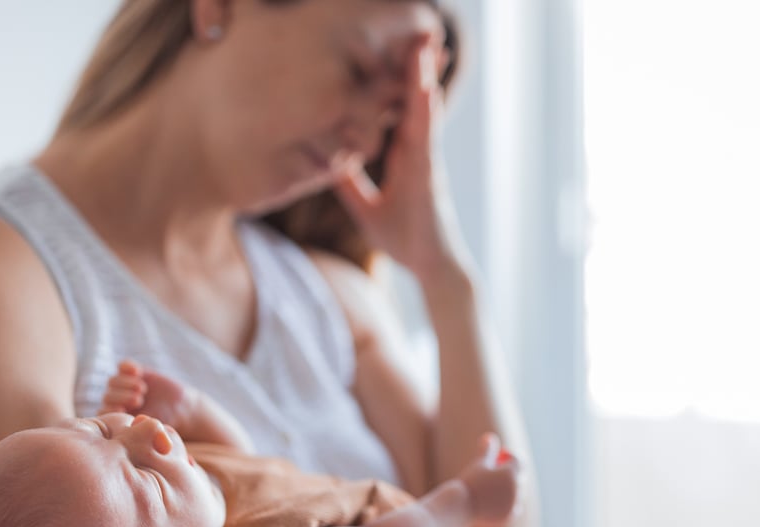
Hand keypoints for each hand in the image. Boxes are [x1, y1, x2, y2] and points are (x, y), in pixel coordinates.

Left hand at [99, 359, 194, 426]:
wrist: (180, 408)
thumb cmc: (166, 421)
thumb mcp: (151, 426)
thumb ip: (137, 425)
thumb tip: (128, 424)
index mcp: (116, 418)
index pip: (103, 412)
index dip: (110, 410)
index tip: (123, 411)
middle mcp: (116, 402)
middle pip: (108, 396)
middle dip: (121, 397)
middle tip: (138, 400)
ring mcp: (124, 386)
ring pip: (113, 381)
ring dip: (125, 384)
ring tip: (142, 389)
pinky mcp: (133, 372)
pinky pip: (122, 366)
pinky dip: (127, 367)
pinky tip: (138, 371)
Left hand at [335, 34, 464, 285]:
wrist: (430, 266)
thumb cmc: (404, 238)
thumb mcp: (364, 207)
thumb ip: (350, 183)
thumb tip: (326, 164)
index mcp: (403, 153)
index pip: (395, 107)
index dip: (391, 77)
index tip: (385, 45)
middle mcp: (417, 148)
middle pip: (413, 97)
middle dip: (412, 63)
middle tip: (413, 26)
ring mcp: (427, 157)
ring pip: (424, 107)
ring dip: (423, 74)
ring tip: (424, 41)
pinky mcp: (432, 171)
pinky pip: (428, 133)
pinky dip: (427, 107)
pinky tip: (426, 86)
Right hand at [457, 433, 520, 525]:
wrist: (460, 506)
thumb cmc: (469, 482)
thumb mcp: (478, 464)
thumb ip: (487, 450)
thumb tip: (490, 437)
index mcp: (510, 472)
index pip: (518, 460)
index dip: (510, 457)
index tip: (502, 457)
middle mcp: (516, 488)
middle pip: (520, 476)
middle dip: (512, 473)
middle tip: (501, 472)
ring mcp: (514, 503)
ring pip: (518, 494)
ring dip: (511, 490)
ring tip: (496, 489)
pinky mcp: (510, 516)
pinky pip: (514, 508)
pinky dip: (508, 505)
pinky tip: (498, 503)